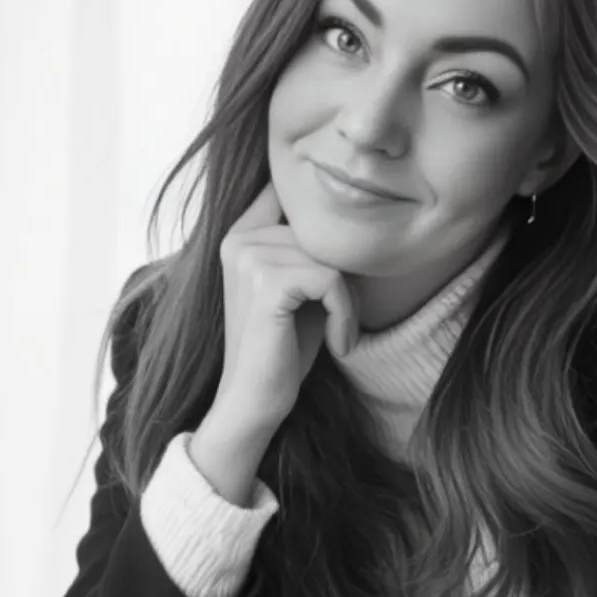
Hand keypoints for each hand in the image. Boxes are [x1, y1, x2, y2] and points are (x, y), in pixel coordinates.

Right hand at [215, 178, 359, 438]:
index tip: (335, 266)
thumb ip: (314, 251)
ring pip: (331, 257)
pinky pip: (331, 279)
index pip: (289, 195)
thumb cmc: (284, 349)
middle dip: (344, 278)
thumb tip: (356, 210)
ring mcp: (249, 257)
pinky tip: (338, 344)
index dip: (325, 221)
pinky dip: (344, 314)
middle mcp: (239, 238)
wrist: (254, 401)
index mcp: (241, 235)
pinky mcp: (267, 282)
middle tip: (342, 322)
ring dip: (347, 302)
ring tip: (340, 335)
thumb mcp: (302, 291)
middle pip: (322, 232)